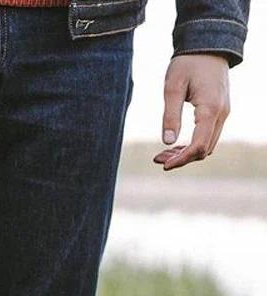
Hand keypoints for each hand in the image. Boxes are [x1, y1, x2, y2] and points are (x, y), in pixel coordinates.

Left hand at [154, 54, 229, 170]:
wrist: (208, 45)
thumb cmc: (188, 63)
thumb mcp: (173, 87)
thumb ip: (170, 115)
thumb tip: (168, 142)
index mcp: (210, 109)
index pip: (199, 145)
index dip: (181, 159)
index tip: (163, 165)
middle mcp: (221, 114)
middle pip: (204, 150)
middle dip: (181, 159)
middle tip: (157, 158)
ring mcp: (223, 113)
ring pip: (207, 145)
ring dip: (186, 153)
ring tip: (162, 154)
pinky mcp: (219, 112)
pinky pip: (208, 136)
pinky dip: (192, 144)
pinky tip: (174, 145)